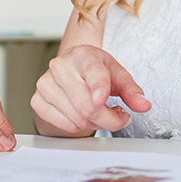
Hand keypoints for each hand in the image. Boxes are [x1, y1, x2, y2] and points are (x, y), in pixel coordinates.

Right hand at [31, 44, 151, 135]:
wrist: (71, 70)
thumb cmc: (94, 71)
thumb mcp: (117, 75)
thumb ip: (132, 90)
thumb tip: (143, 104)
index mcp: (82, 54)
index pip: (92, 72)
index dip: (98, 87)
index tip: (101, 99)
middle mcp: (60, 66)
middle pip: (87, 106)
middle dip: (108, 119)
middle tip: (118, 116)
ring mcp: (46, 83)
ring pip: (76, 118)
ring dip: (95, 124)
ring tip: (101, 113)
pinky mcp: (38, 100)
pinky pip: (63, 124)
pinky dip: (78, 126)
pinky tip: (84, 116)